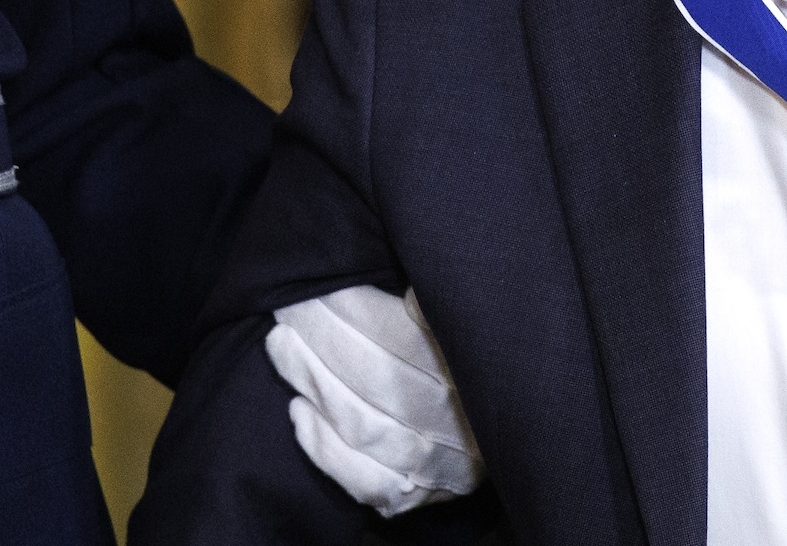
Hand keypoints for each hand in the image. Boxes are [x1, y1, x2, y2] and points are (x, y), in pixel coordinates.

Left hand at [267, 285, 480, 517]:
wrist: (505, 426)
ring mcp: (433, 464)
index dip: (345, 308)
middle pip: (369, 375)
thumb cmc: (465, 361)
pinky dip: (321, 446)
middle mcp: (454, 419)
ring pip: (358, 424)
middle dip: (317, 338)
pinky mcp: (412, 495)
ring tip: (281, 347)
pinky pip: (359, 479)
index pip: (392, 334)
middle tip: (287, 311)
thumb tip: (407, 295)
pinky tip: (298, 411)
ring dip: (310, 380)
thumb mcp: (463, 322)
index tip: (311, 290)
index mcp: (468, 366)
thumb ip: (435, 308)